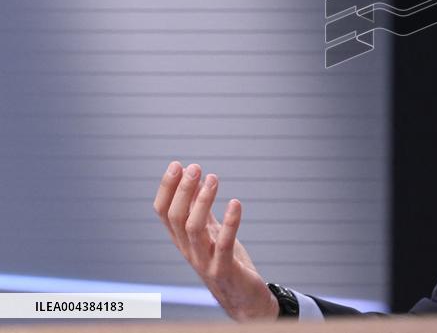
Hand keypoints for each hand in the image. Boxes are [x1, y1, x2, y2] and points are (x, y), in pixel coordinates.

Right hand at [153, 162, 278, 320]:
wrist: (244, 300)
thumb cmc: (226, 262)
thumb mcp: (211, 232)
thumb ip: (200, 209)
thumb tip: (193, 178)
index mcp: (182, 240)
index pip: (163, 213)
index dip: (167, 189)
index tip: (176, 164)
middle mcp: (188, 250)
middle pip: (176, 218)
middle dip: (183, 190)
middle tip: (195, 167)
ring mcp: (204, 261)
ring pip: (194, 229)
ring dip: (203, 201)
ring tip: (213, 178)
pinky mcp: (224, 269)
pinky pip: (224, 245)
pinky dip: (230, 222)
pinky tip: (235, 203)